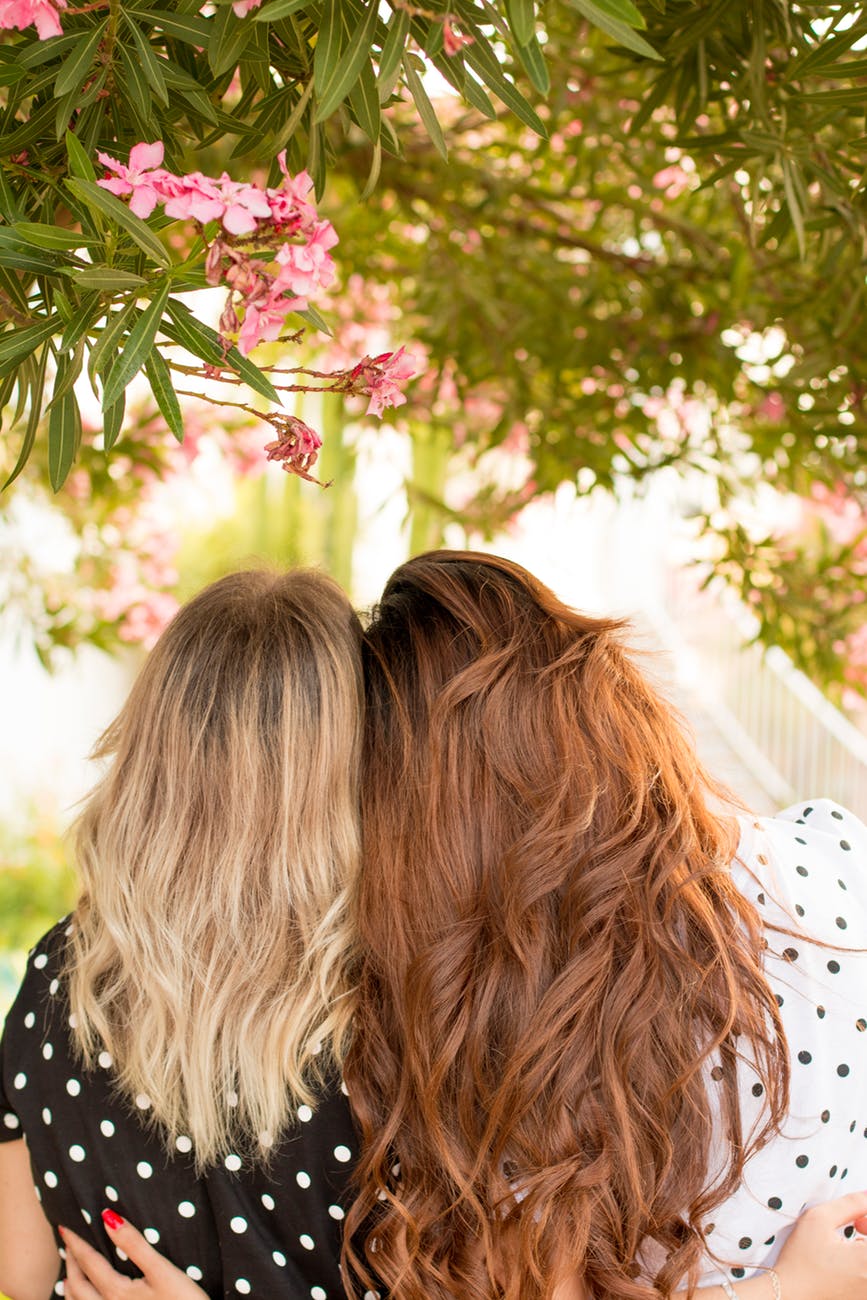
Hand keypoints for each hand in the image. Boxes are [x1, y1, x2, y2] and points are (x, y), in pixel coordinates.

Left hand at [60, 1214, 206, 1299]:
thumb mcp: (162, 1271)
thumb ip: (135, 1244)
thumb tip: (108, 1217)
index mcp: (116, 1293)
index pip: (88, 1263)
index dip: (76, 1243)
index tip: (65, 1227)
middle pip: (76, 1286)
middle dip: (70, 1262)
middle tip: (68, 1243)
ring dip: (70, 1285)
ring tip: (71, 1269)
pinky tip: (84, 1297)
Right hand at [772, 1191, 866, 1299]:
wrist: (789, 1296)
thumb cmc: (801, 1259)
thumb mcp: (819, 1219)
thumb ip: (851, 1204)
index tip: (858, 1219)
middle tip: (856, 1226)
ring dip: (864, 1247)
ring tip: (846, 1245)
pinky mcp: (861, 1297)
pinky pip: (866, 1273)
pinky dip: (861, 1264)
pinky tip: (846, 1262)